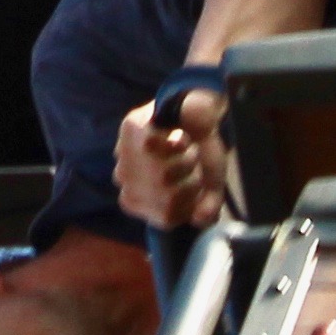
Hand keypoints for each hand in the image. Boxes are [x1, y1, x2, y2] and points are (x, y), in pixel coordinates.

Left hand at [115, 94, 228, 230]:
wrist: (201, 116)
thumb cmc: (201, 154)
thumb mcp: (210, 187)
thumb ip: (208, 209)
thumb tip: (197, 218)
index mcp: (143, 201)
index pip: (167, 217)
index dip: (191, 201)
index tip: (199, 184)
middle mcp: (127, 182)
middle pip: (167, 198)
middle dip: (192, 180)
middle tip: (195, 164)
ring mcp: (125, 156)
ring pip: (161, 174)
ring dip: (187, 161)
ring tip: (188, 148)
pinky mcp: (131, 129)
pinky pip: (154, 147)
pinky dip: (178, 142)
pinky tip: (178, 135)